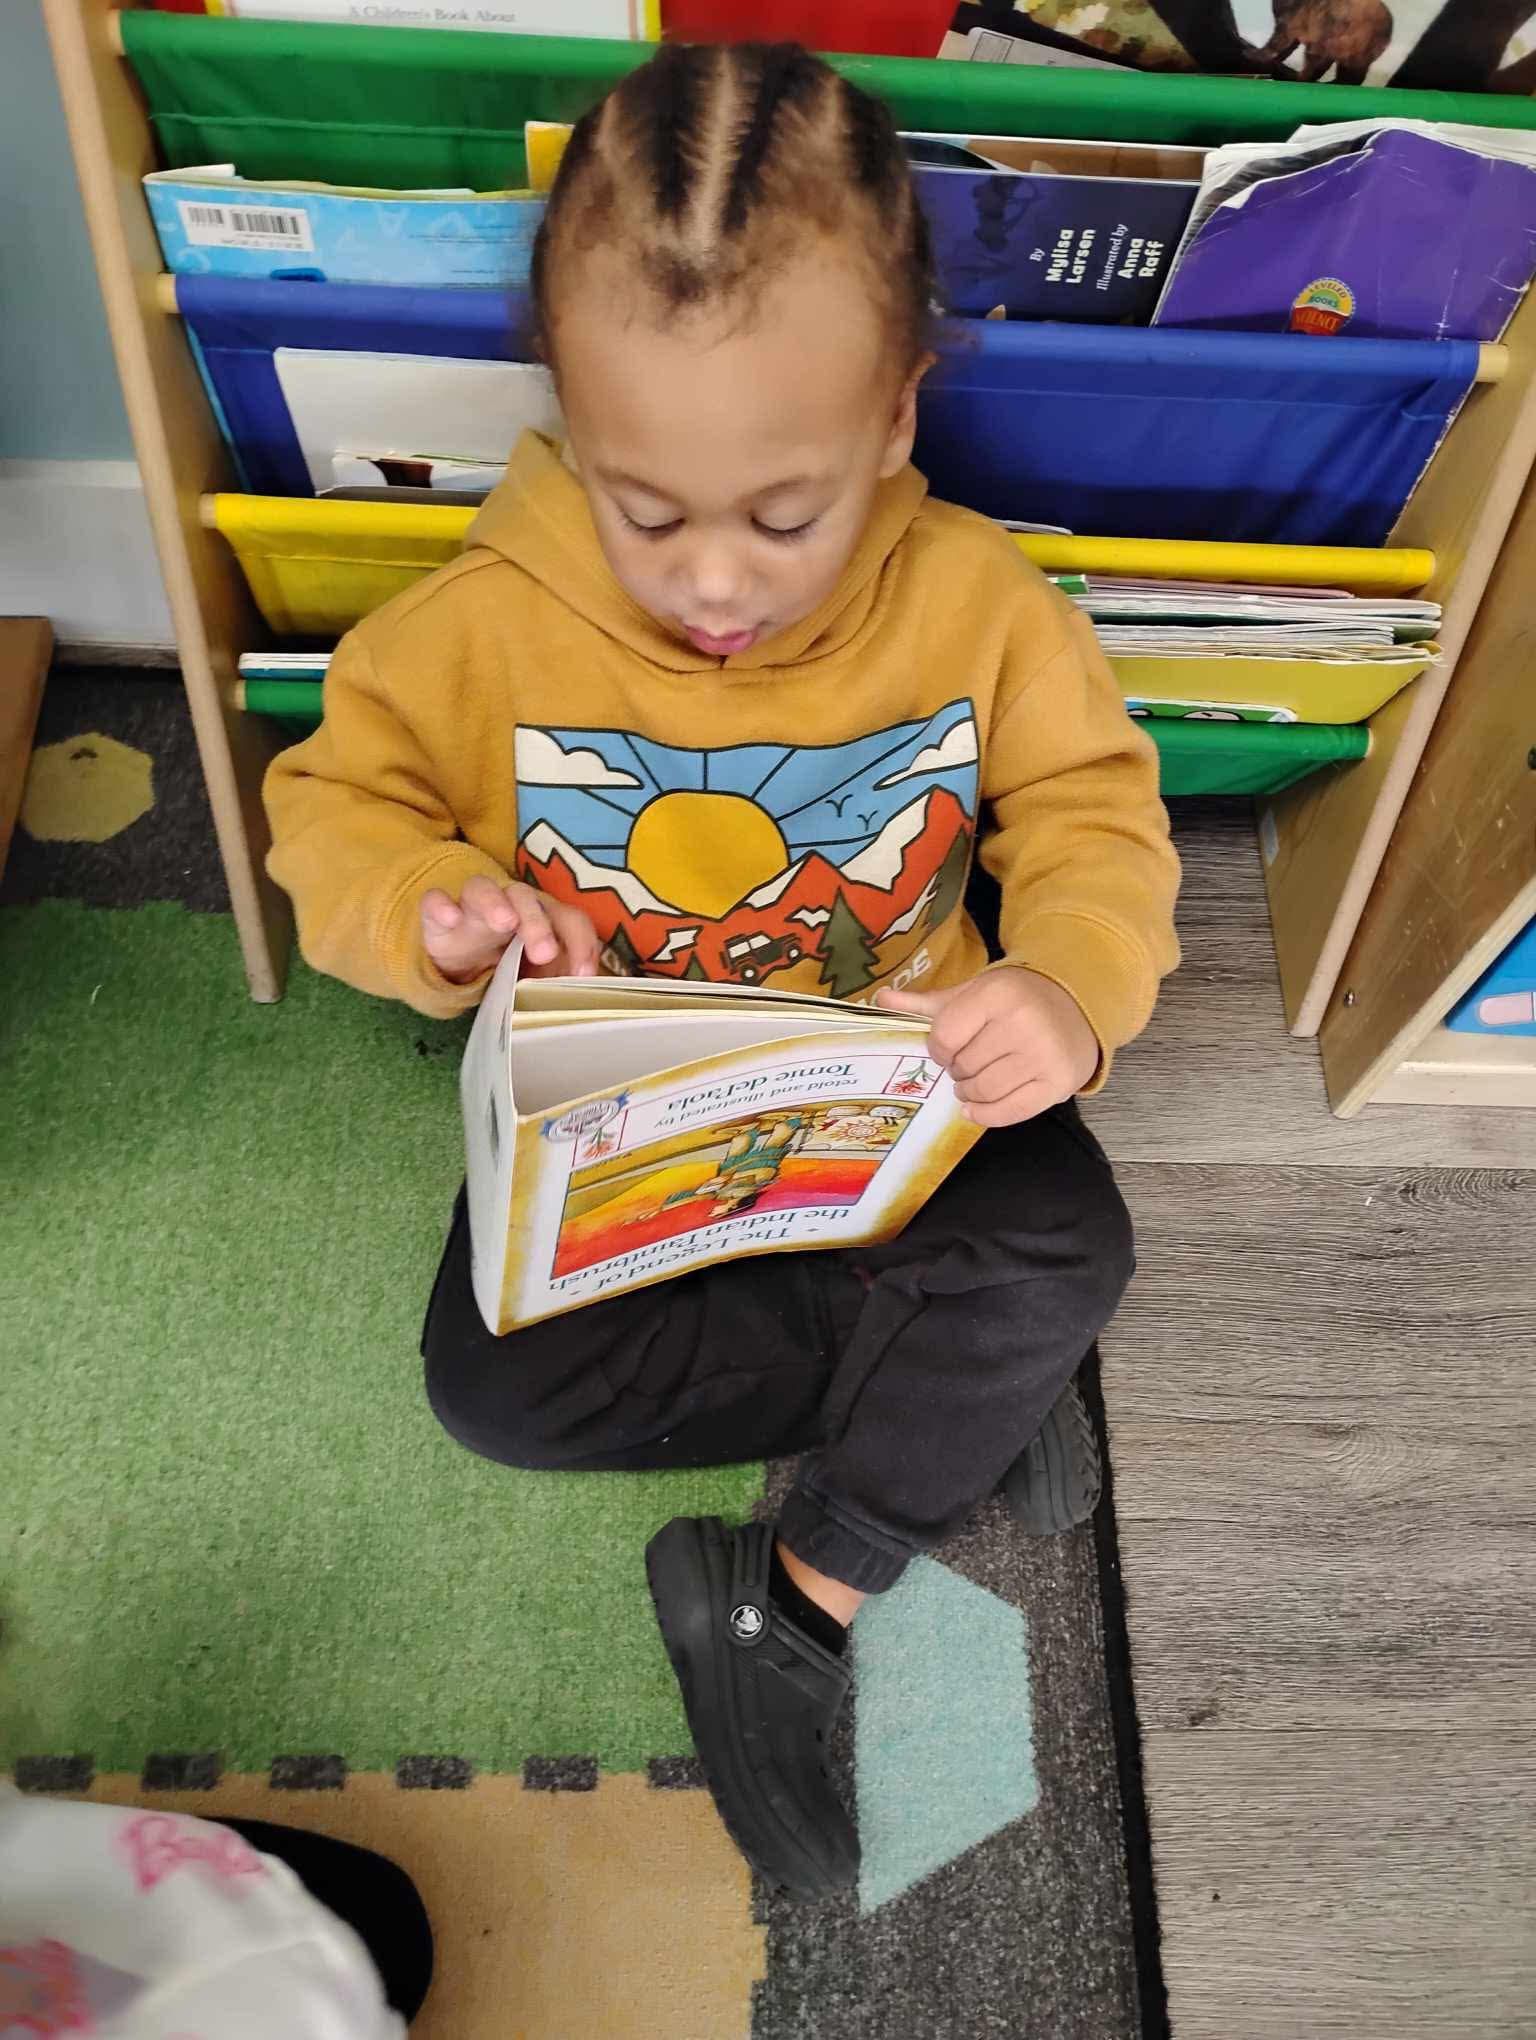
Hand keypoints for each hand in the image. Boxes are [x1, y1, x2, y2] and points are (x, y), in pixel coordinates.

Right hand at [420, 875, 600, 984]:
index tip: (583, 973)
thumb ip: (561, 976)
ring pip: (483, 889)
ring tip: (504, 922)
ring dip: (495, 903)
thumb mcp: (539, 973)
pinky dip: (442, 905)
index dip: (580, 941)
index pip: (568, 918)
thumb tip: (587, 990)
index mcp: (543, 915)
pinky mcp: (439, 915)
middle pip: (527, 898)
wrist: (461, 963)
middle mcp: (510, 903)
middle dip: (538, 923)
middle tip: (544, 952)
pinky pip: (436, 900)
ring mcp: (472, 906)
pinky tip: (451, 918)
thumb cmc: (511, 961)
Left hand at [877, 967, 1098, 1125]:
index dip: (938, 1049)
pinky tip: (977, 1107)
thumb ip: (927, 1003)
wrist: (1075, 1004)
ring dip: (969, 1094)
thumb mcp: (973, 992)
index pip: (944, 1037)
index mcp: (997, 994)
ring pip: (984, 1091)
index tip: (948, 1047)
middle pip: (963, 1067)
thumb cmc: (1014, 999)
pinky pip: (1011, 1112)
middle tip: (965, 1064)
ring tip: (972, 1083)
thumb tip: (880, 999)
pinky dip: (987, 1115)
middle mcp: (1022, 1023)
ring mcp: (1043, 1055)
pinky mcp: (1058, 1082)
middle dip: (956, 1071)